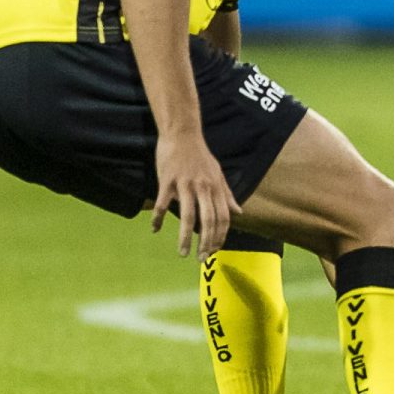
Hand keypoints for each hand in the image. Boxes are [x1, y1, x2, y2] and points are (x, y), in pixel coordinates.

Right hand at [150, 132, 240, 257]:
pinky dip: (158, 218)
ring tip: (183, 253)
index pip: (223, 217)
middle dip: (206, 242)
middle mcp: (204, 187)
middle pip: (208, 220)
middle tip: (202, 259)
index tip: (215, 250)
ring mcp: (185, 184)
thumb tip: (239, 212)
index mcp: (216, 187)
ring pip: (188, 216)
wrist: (182, 134)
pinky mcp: (167, 180)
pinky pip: (162, 203)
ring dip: (185, 238)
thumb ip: (227, 194)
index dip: (220, 236)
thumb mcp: (218, 174)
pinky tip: (155, 229)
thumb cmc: (200, 156)